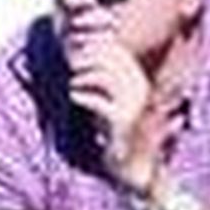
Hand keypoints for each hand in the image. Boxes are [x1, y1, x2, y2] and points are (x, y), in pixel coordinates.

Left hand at [64, 13, 158, 190]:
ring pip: (104, 76)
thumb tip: (82, 52)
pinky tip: (73, 96)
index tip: (76, 49)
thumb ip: (102, 76)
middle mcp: (139, 89)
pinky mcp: (122, 121)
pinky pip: (98, 101)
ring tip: (73, 81)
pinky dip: (82, 96)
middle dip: (87, 57)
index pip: (116, 50)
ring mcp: (132, 104)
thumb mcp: (110, 97)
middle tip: (70, 62)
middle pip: (110, 59)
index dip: (94, 46)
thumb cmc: (115, 127)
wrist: (131, 163)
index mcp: (138, 80)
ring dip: (84, 76)